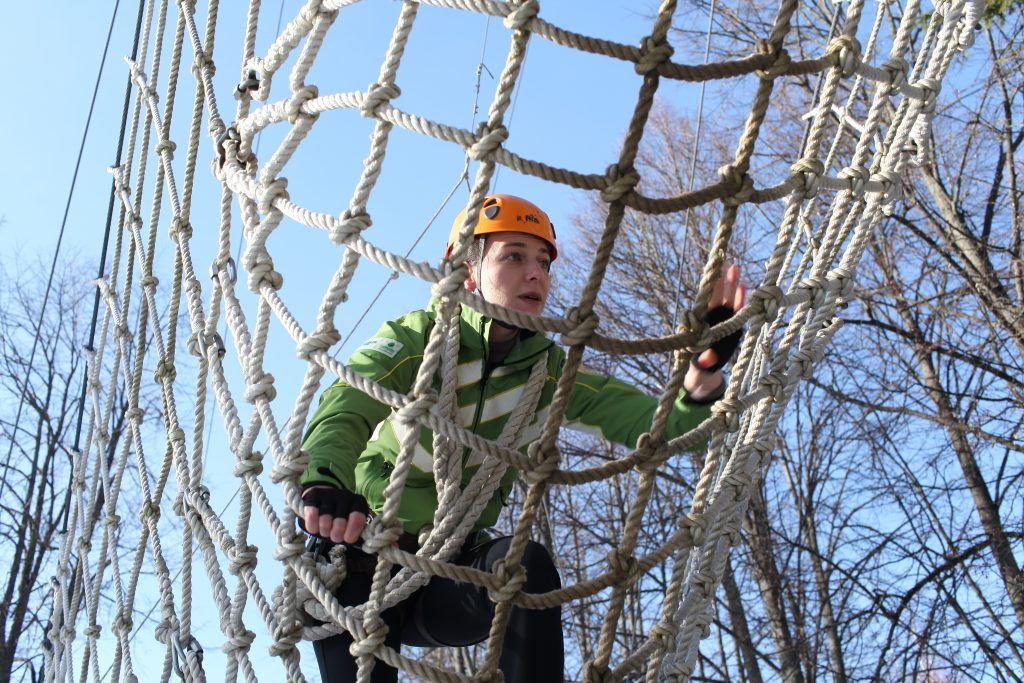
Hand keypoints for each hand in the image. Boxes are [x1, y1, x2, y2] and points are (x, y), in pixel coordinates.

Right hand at [301, 484, 368, 543]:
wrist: (321, 500)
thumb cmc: (338, 518)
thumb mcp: (351, 524)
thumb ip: (356, 532)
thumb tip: (363, 543)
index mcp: (358, 502)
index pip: (358, 519)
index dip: (351, 534)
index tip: (346, 539)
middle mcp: (345, 495)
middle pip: (340, 524)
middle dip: (336, 536)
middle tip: (334, 535)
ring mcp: (329, 494)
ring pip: (325, 522)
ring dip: (324, 532)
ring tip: (325, 530)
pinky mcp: (313, 496)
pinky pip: (312, 517)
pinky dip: (313, 527)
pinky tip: (315, 526)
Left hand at [684, 263, 745, 399]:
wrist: (704, 374)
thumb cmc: (700, 370)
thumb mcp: (701, 368)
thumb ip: (705, 363)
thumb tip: (707, 360)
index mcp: (702, 326)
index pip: (706, 304)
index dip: (711, 291)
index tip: (714, 276)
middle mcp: (711, 321)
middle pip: (717, 297)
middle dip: (722, 281)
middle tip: (726, 263)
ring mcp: (721, 322)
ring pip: (727, 300)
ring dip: (731, 285)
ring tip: (735, 267)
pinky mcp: (730, 326)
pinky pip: (736, 311)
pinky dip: (739, 299)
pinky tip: (743, 286)